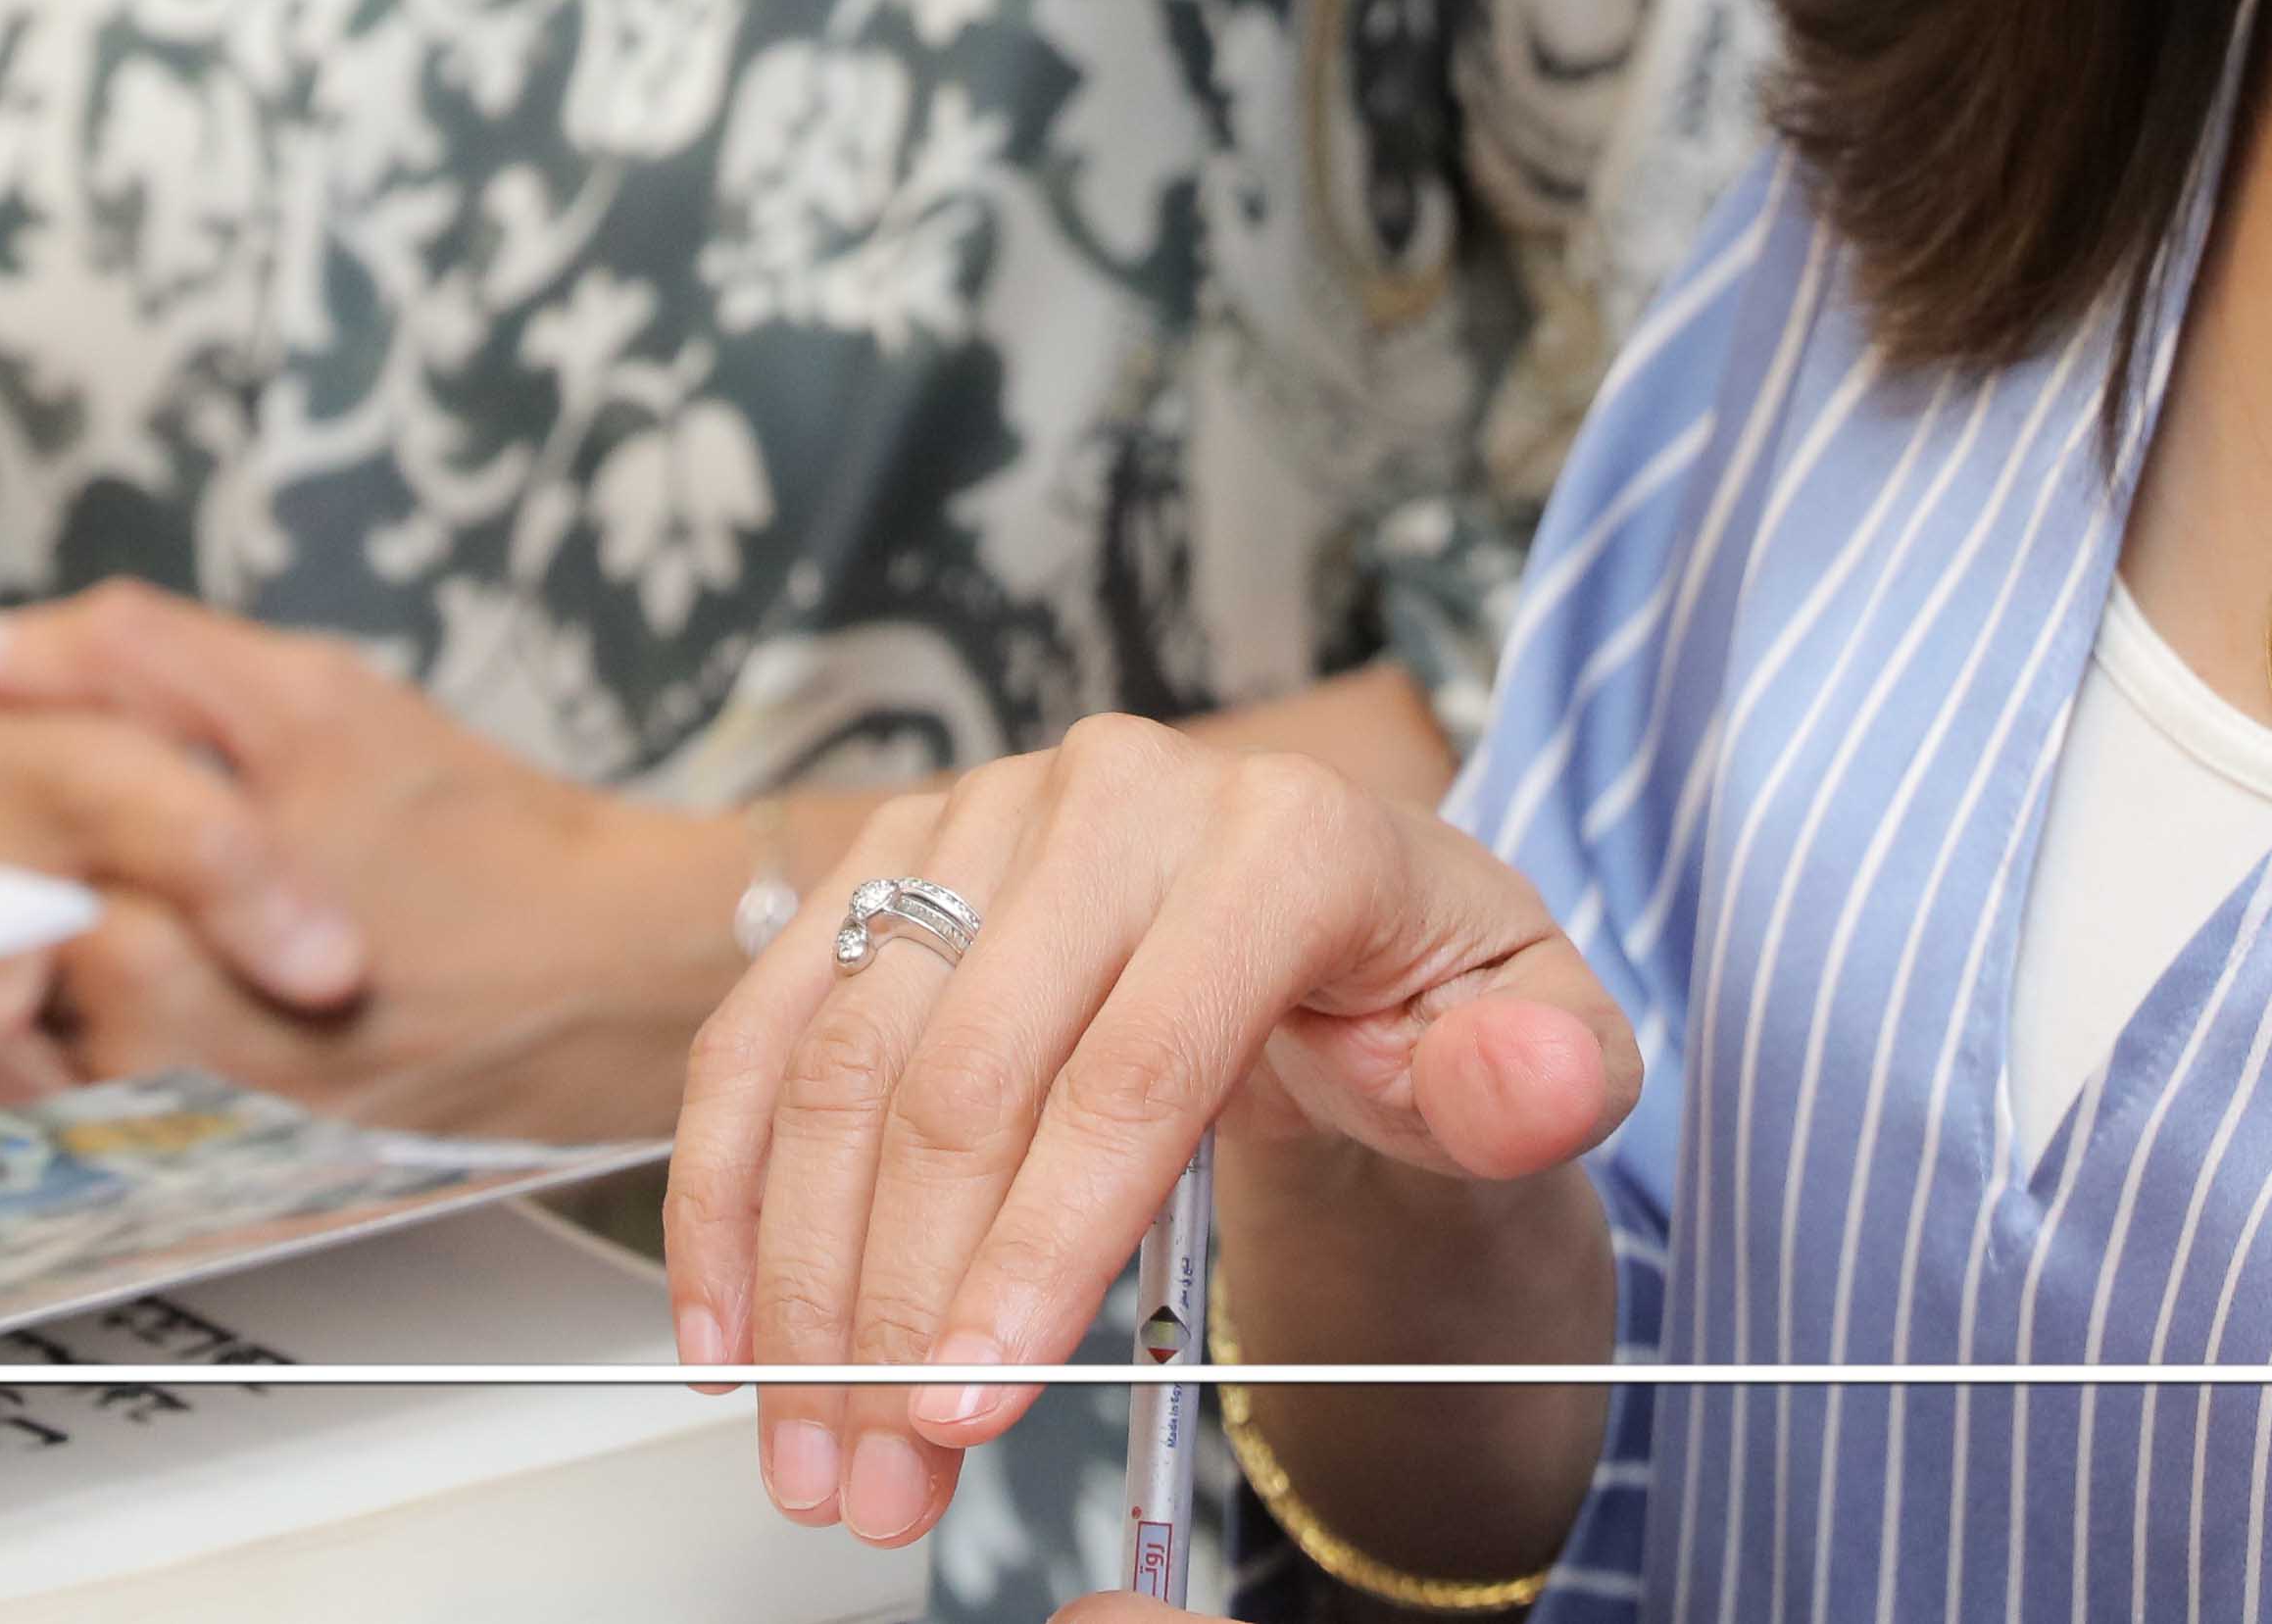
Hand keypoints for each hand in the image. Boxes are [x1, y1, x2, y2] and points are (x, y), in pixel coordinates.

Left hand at [0, 578, 756, 1141]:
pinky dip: (158, 1032)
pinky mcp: (249, 1169)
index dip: (6, 811)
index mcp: (152, 947)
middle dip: (52, 888)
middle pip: (20, 970)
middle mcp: (157, 1067)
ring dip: (96, 966)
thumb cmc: (474, 825)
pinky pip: (143, 1100)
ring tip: (184, 904)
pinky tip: (220, 978)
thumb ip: (132, 660)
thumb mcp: (312, 699)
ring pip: (76, 1037)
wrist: (617, 971)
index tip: (29, 782)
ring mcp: (200, 1134)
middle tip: (134, 836)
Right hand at [664, 714, 1634, 1567]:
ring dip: (804, 1281)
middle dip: (903, 1307)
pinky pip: (767, 1027)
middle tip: (883, 1476)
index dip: (1041, 1250)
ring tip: (817, 1450)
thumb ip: (1541, 1076)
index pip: (1135, 1067)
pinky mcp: (887, 857)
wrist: (1338, 928)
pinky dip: (730, 1190)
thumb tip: (1519, 1081)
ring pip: (845, 1063)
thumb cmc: (1425, 995)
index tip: (977, 1400)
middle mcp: (1117, 796)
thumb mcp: (1536, 1040)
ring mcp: (983, 817)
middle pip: (966, 1078)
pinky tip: (735, 1332)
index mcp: (1283, 835)